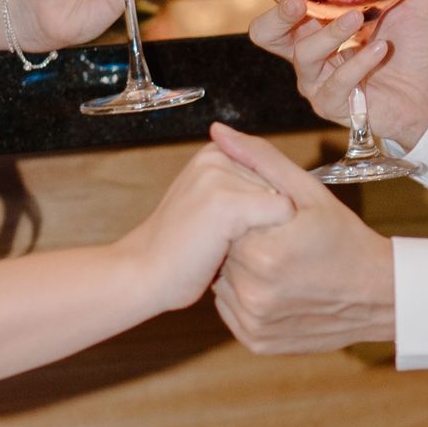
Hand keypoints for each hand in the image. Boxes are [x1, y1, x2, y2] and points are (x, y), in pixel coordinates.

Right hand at [127, 139, 292, 314]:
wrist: (142, 273)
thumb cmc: (180, 249)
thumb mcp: (212, 206)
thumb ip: (243, 188)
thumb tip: (283, 187)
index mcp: (215, 152)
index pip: (274, 173)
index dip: (263, 208)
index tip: (230, 226)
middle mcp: (218, 155)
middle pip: (282, 186)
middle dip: (265, 218)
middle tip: (224, 239)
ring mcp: (220, 176)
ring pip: (284, 201)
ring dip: (265, 229)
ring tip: (225, 244)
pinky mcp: (228, 201)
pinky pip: (283, 215)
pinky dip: (270, 239)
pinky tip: (232, 249)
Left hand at [207, 127, 396, 352]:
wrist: (378, 295)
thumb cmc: (345, 239)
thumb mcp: (308, 192)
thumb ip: (260, 159)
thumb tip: (220, 133)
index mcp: (263, 252)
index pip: (227, 223)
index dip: (250, 219)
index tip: (277, 224)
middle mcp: (254, 292)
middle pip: (224, 253)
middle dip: (246, 244)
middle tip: (282, 246)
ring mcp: (253, 321)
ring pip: (225, 282)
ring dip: (244, 273)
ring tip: (282, 268)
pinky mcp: (255, 341)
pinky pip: (232, 311)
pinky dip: (247, 299)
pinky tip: (279, 290)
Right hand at [244, 0, 427, 152]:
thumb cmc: (410, 52)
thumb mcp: (415, 4)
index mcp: (317, 19)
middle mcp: (308, 48)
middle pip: (266, 32)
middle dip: (277, 13)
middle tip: (299, 1)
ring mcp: (316, 78)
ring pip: (304, 54)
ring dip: (330, 33)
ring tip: (358, 18)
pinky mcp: (331, 104)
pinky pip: (335, 83)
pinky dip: (359, 63)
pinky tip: (380, 48)